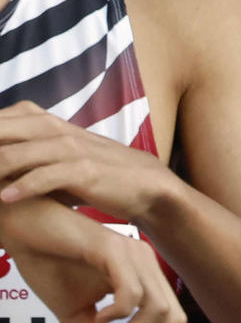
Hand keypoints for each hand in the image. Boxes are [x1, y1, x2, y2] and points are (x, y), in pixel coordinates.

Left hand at [0, 102, 171, 226]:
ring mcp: (70, 148)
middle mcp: (54, 130)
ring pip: (16, 153)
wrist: (144, 186)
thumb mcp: (58, 160)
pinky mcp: (84, 170)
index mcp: (45, 124)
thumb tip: (2, 172)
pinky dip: (22, 187)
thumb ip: (26, 159)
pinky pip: (46, 176)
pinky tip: (6, 198)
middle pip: (1, 131)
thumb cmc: (97, 176)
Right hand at [3, 197, 184, 322]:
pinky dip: (119, 315)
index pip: (173, 321)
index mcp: (143, 277)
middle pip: (174, 319)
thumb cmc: (49, 265)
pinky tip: (98, 318)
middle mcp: (146, 264)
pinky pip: (131, 292)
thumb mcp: (77, 315)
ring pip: (158, 309)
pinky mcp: (113, 249)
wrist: (23, 229)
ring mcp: (133, 254)